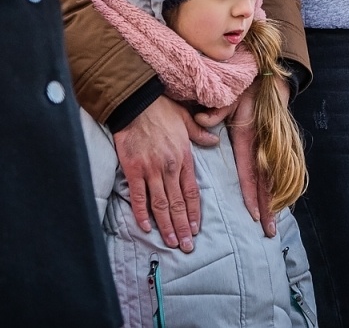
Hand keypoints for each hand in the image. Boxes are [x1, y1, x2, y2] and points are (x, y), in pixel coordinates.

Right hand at [112, 95, 218, 252]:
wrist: (136, 102)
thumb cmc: (161, 109)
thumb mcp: (186, 119)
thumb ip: (200, 134)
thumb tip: (214, 141)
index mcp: (184, 157)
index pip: (192, 191)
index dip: (194, 212)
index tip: (196, 229)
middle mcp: (170, 167)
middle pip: (178, 203)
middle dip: (183, 226)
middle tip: (187, 246)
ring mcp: (151, 169)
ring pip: (160, 204)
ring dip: (166, 225)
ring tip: (171, 242)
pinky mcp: (133, 169)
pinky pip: (139, 196)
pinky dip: (141, 214)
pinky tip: (146, 227)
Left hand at [197, 76, 288, 237]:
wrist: (270, 80)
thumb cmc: (245, 90)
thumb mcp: (228, 96)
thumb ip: (215, 110)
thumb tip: (202, 122)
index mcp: (249, 139)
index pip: (249, 172)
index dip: (251, 194)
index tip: (253, 214)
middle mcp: (262, 147)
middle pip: (266, 183)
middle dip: (267, 208)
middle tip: (269, 231)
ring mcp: (270, 148)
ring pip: (273, 180)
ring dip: (273, 202)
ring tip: (273, 223)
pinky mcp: (273, 147)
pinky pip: (275, 173)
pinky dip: (277, 191)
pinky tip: (276, 204)